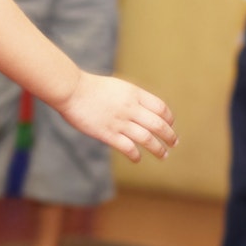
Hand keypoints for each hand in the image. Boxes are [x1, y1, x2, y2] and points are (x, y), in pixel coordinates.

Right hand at [59, 73, 176, 162]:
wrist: (71, 90)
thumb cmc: (90, 87)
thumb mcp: (117, 86)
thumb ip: (130, 97)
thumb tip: (141, 110)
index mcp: (134, 93)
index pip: (161, 108)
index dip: (169, 119)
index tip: (170, 126)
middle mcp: (130, 108)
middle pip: (158, 125)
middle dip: (169, 136)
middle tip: (174, 143)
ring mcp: (120, 122)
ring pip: (147, 139)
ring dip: (158, 149)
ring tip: (163, 155)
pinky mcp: (108, 134)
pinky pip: (128, 148)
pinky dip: (135, 155)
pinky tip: (137, 158)